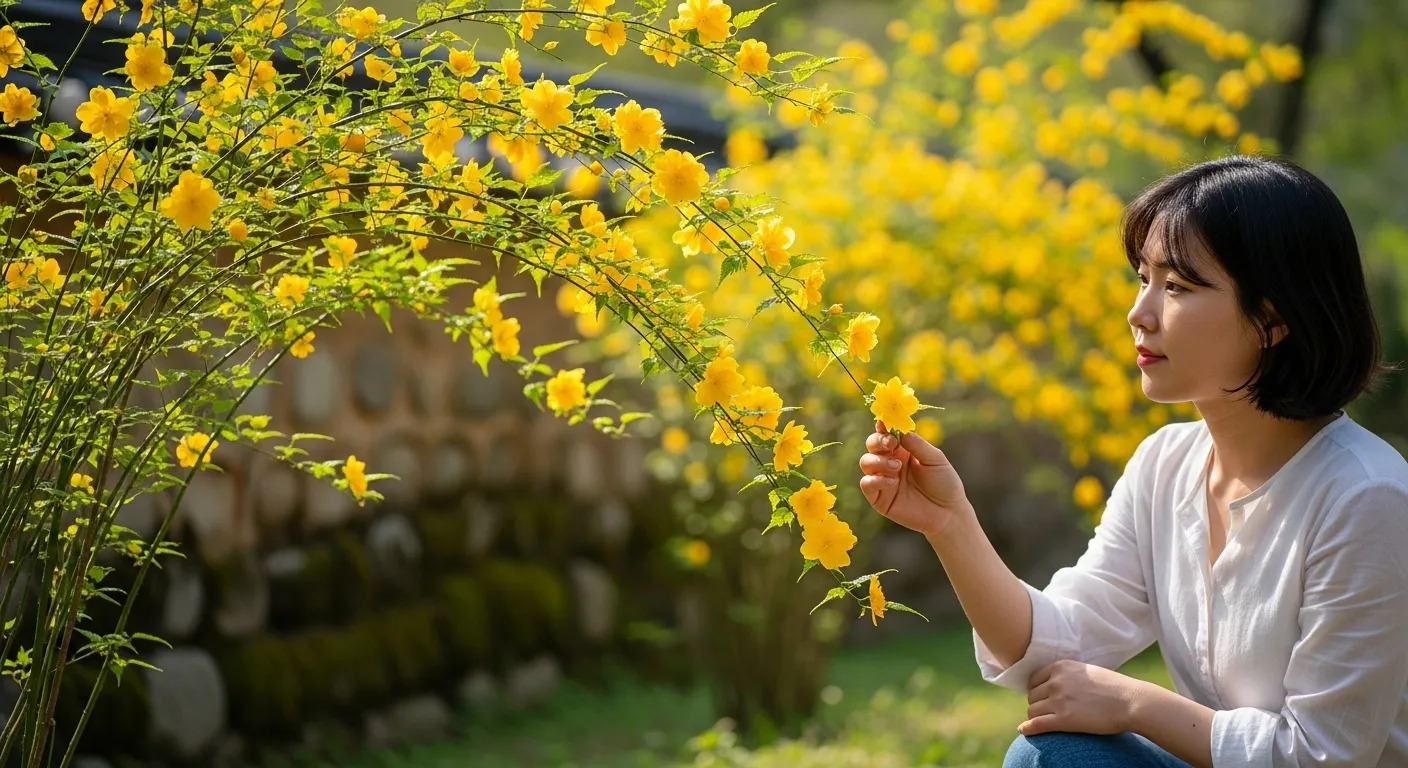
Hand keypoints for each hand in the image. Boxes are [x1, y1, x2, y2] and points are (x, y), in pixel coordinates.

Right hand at [858, 418, 970, 537]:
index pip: (887, 433)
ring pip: (866, 462)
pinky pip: (867, 484)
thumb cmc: (945, 483)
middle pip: (872, 444)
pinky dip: (876, 480)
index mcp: (903, 449)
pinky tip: (892, 482)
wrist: (948, 513)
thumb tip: (901, 431)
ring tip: (896, 467)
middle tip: (890, 444)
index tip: (885, 422)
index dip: (883, 425)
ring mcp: (883, 479)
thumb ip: (918, 445)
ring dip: (878, 461)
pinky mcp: (879, 498)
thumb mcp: (935, 460)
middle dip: (877, 441)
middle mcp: (890, 462)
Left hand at [1020, 660, 1149, 736]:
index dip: (1037, 690)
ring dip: (1036, 717)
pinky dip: (1029, 728)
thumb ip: (1070, 675)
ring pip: (1032, 710)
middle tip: (1046, 711)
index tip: (1041, 697)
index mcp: (1061, 667)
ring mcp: (1059, 700)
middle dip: (1037, 704)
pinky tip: (1024, 731)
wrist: (1131, 702)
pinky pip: (1037, 724)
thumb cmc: (1115, 688)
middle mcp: (1056, 681)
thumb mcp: (1087, 671)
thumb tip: (1058, 683)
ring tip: (1042, 722)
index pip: (1035, 679)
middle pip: (1032, 696)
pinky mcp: (1064, 720)